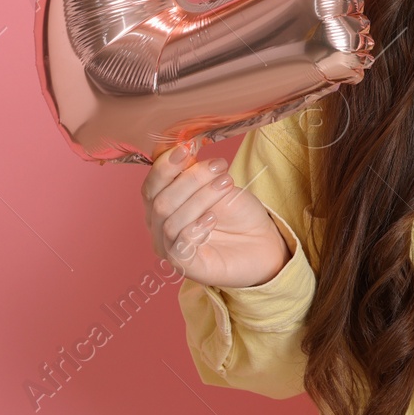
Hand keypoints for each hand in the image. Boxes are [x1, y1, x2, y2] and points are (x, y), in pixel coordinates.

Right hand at [140, 138, 292, 289]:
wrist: (261, 243)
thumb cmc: (236, 213)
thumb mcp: (217, 185)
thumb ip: (195, 173)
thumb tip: (183, 147)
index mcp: (162, 205)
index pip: (151, 185)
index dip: (165, 166)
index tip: (186, 148)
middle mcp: (159, 228)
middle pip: (160, 201)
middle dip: (190, 179)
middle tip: (219, 166)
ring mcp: (170, 248)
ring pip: (171, 220)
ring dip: (200, 198)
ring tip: (226, 184)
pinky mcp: (185, 267)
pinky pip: (179, 246)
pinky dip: (194, 228)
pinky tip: (212, 218)